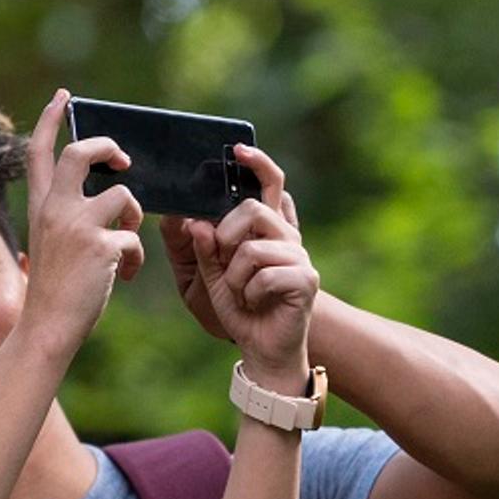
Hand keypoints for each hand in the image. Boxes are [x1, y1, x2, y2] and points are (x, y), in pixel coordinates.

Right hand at [21, 94, 145, 347]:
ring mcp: (76, 225)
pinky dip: (135, 259)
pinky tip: (123, 276)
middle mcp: (55, 209)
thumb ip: (69, 217)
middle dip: (109, 147)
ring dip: (135, 219)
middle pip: (81, 153)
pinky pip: (134, 239)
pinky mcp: (100, 246)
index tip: (64, 96)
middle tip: (124, 161)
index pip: (39, 151)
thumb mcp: (52, 244)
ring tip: (126, 244)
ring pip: (123, 196)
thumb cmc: (55, 291)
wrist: (48, 327)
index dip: (51, 119)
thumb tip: (109, 195)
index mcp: (41, 207)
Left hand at [166, 146, 318, 386]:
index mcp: (264, 229)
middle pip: (253, 209)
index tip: (238, 148)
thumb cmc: (238, 310)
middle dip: (226, 236)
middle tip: (223, 261)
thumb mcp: (204, 277)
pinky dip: (250, 293)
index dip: (256, 162)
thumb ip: (197, 249)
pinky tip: (257, 304)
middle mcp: (285, 236)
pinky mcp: (305, 278)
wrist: (261, 350)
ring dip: (234, 276)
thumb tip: (193, 222)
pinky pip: (264, 275)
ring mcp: (298, 256)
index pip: (268, 183)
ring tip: (241, 293)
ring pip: (251, 248)